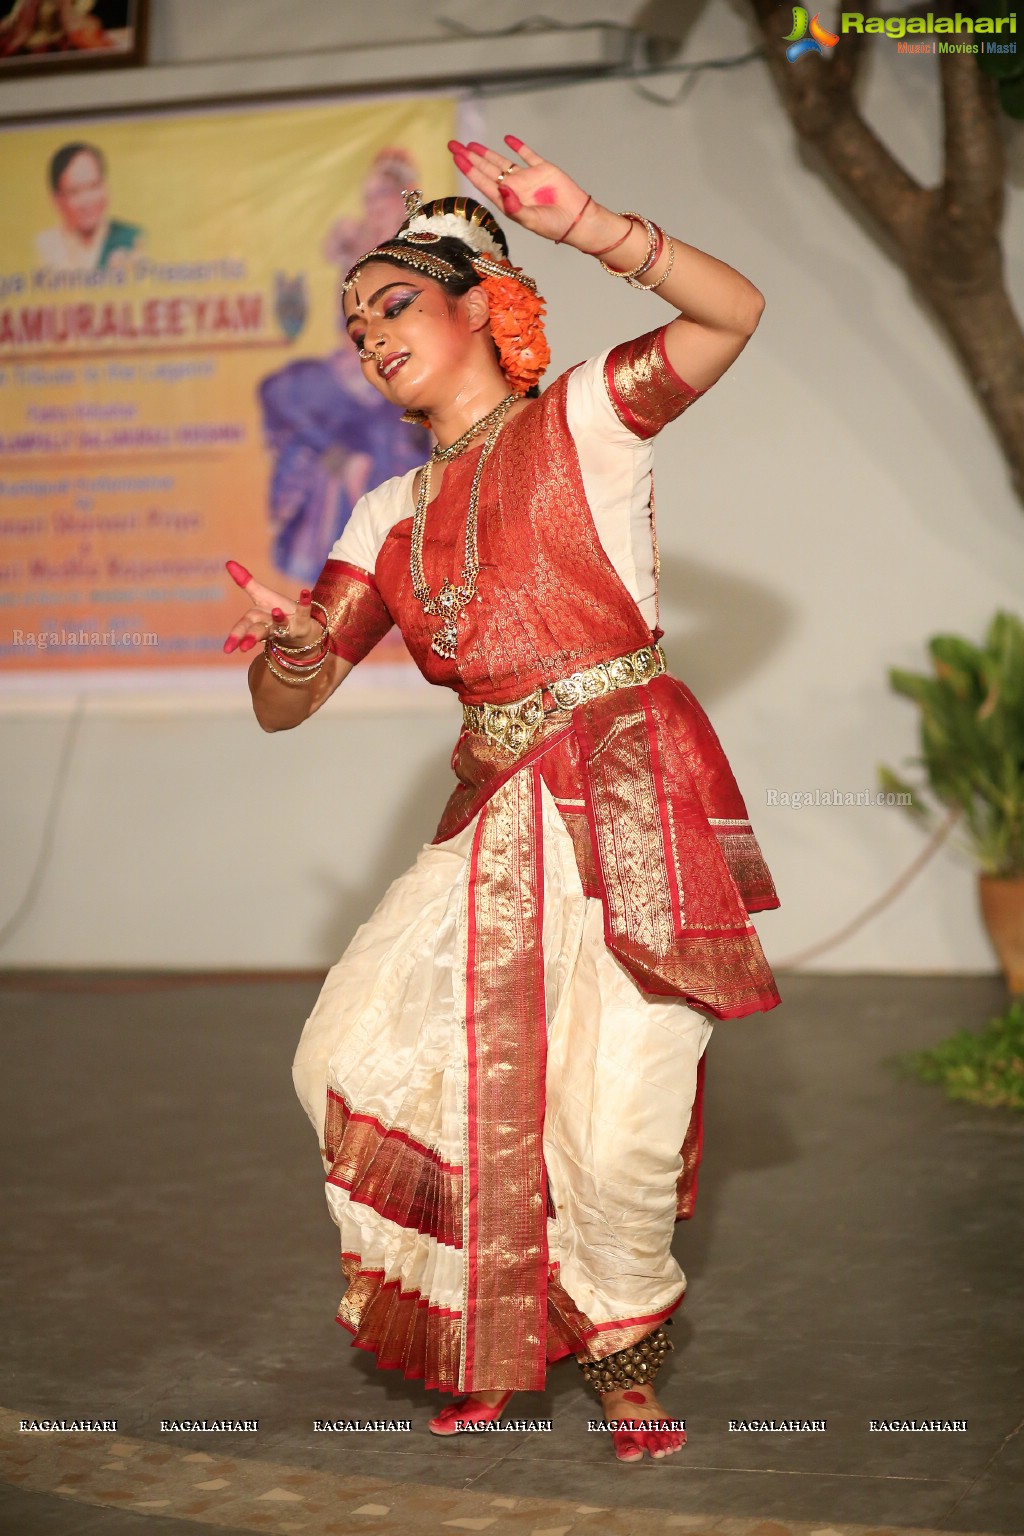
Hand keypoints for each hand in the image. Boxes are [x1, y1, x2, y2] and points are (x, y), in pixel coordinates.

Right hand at [222, 560, 323, 655]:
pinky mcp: (303, 620)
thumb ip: (245, 582)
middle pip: (259, 631)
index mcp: (257, 620)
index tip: (227, 649)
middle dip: (252, 637)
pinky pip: (304, 611)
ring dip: (279, 619)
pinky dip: (305, 602)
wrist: (301, 629)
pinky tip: (305, 592)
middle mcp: (270, 625)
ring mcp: (287, 625)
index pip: (243, 626)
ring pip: (281, 625)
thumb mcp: (260, 596)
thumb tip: (228, 562)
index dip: (235, 636)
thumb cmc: (275, 613)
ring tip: (277, 612)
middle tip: (244, 647)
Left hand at [448, 134, 592, 244]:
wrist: (578, 220)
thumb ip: (515, 208)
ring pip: (502, 162)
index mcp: (508, 202)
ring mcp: (527, 179)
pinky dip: (518, 146)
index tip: (456, 157)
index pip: (483, 183)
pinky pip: (527, 155)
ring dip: (487, 153)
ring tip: (471, 145)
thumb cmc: (554, 226)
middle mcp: (514, 189)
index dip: (469, 169)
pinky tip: (507, 139)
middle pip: (487, 170)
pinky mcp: (543, 170)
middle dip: (470, 158)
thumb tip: (502, 190)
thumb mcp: (532, 221)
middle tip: (453, 145)